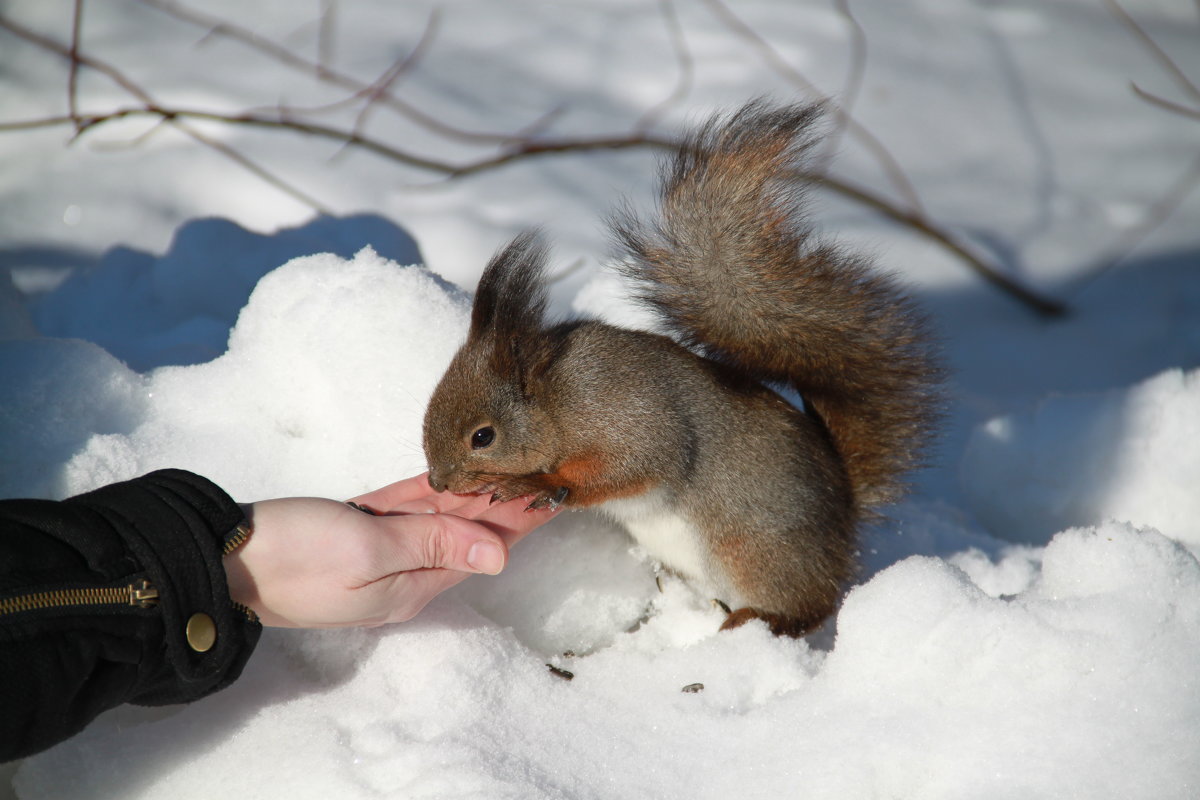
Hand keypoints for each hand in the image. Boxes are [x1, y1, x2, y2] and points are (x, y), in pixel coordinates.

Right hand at [223, 474, 558, 627]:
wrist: (222, 556)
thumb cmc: (294, 557)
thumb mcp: (369, 550)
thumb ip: (434, 545)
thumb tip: (499, 554)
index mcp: (410, 586)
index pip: (479, 551)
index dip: (516, 522)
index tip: (552, 496)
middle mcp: (400, 573)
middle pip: (464, 534)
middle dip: (504, 507)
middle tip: (544, 474)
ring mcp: (376, 550)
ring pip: (438, 517)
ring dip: (474, 496)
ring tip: (514, 471)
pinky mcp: (353, 527)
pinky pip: (404, 507)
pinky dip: (433, 491)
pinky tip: (458, 476)